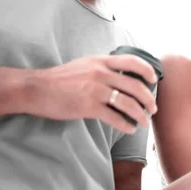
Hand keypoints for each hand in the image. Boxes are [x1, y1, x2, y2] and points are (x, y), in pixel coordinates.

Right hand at [26, 54, 157, 133]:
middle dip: (149, 99)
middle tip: (153, 108)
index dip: (147, 71)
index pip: (132, 61)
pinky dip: (126, 124)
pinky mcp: (88, 106)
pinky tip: (129, 128)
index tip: (154, 80)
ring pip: (128, 103)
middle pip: (135, 86)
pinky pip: (114, 117)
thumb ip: (103, 68)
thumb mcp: (85, 65)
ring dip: (141, 114)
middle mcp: (101, 73)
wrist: (36, 88)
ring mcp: (95, 90)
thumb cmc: (60, 79)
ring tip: (144, 122)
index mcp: (101, 61)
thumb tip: (123, 77)